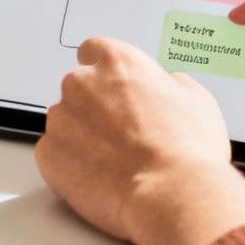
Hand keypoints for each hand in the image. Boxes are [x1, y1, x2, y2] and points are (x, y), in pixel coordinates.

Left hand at [35, 38, 244, 243]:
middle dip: (94, 108)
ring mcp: (61, 118)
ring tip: (113, 162)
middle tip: (121, 135)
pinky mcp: (48, 153)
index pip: (93, 51)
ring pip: (65, 122)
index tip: (108, 86)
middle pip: (78, 89)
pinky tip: (97, 176)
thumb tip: (165, 86)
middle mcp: (82, 83)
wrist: (170, 193)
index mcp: (117, 62)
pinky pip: (53, 154)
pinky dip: (69, 164)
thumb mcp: (196, 99)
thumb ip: (169, 84)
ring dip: (81, 137)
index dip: (103, 72)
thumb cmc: (186, 149)